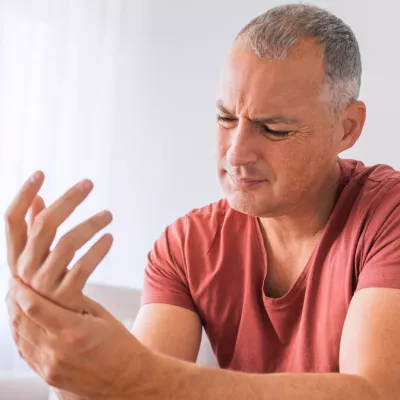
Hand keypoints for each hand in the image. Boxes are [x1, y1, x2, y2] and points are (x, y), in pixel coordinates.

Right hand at [5, 171, 112, 311]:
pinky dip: (98, 250)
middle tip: (89, 183)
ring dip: (90, 224)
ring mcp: (44, 286)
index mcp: (17, 257)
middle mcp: (25, 269)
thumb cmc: (49, 287)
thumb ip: (35, 230)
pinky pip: (83, 267)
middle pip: (44, 225)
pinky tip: (110, 238)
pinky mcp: (65, 298)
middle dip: (67, 200)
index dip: (23, 195)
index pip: (12, 220)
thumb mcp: (37, 260)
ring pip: (66, 243)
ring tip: (109, 214)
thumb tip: (39, 198)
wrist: (56, 334)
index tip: (40, 173)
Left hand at [6, 277, 150, 398]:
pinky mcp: (48, 376)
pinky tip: (22, 323)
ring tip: (15, 301)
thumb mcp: (102, 316)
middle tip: (14, 285)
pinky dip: (20, 334)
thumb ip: (77, 301)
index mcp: (73, 331)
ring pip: (20, 336)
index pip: (34, 307)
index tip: (17, 279)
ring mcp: (50, 366)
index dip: (21, 291)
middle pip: (22, 320)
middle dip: (14, 300)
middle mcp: (57, 350)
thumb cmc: (120, 346)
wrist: (127, 380)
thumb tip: (59, 282)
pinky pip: (25, 352)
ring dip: (14, 316)